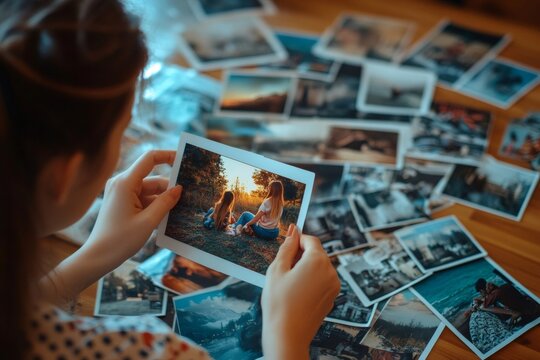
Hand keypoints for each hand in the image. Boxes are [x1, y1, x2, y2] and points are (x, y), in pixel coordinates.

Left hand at [41, 151, 181, 302]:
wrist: (97, 257)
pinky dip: (154, 207)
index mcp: (125, 183)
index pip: (150, 158)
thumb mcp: (148, 221)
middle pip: (153, 179)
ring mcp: (121, 193)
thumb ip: (166, 202)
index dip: (168, 156)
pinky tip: (166, 219)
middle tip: (188, 198)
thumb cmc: (120, 240)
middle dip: (170, 188)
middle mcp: (122, 183)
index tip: (185, 160)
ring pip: (150, 191)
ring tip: (178, 213)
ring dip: (163, 201)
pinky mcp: (122, 203)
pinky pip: (143, 200)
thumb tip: (179, 188)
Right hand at [262, 225, 339, 359]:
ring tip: (288, 282)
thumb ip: (286, 247)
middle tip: (283, 266)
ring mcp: (333, 286)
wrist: (287, 336)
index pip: (311, 240)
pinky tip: (296, 292)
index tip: (286, 243)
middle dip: (301, 254)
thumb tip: (293, 231)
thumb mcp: (277, 270)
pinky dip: (311, 280)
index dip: (298, 239)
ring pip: (320, 267)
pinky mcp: (332, 298)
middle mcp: (330, 271)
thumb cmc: (279, 303)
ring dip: (306, 268)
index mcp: (318, 261)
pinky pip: (322, 281)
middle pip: (317, 253)